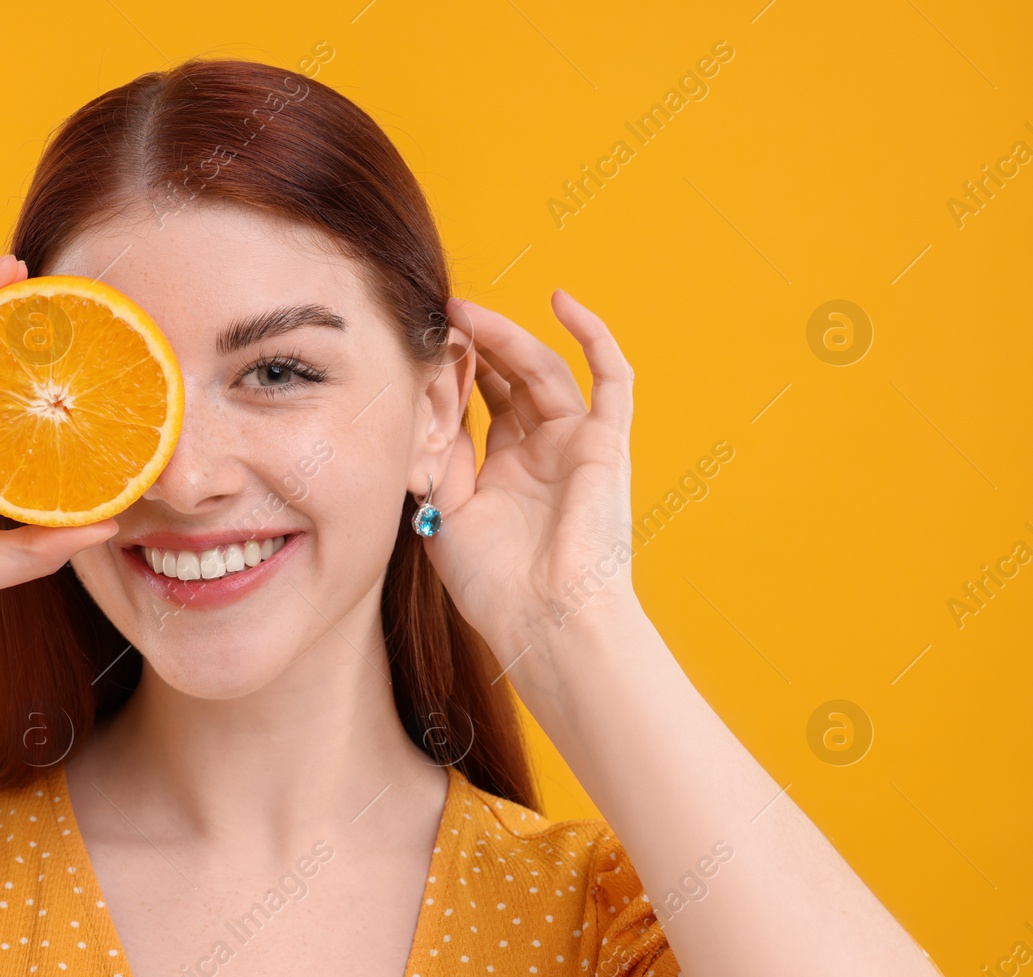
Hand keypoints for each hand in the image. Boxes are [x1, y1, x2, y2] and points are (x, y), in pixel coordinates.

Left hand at [422, 289, 638, 653]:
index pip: (481, 406)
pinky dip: (593, 336)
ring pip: (545, 371)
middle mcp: (543, 455)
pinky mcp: (608, 443)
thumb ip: (440, 458)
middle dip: (477, 346)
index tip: (421, 347)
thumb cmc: (495, 585)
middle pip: (511, 381)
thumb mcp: (447, 513)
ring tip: (466, 311)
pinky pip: (612, 379)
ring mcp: (577, 446)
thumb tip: (430, 403)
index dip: (454, 375)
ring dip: (507, 337)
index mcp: (506, 474)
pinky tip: (561, 300)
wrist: (545, 619)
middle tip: (441, 317)